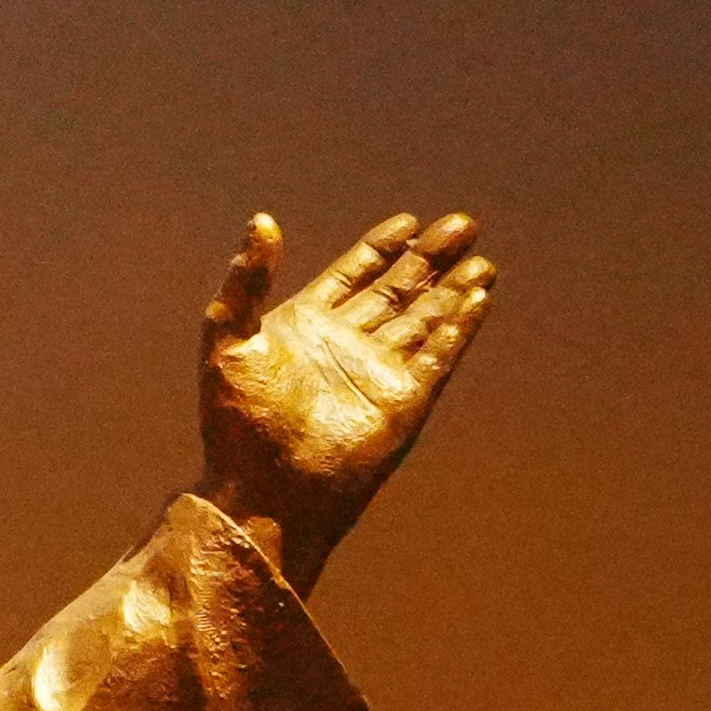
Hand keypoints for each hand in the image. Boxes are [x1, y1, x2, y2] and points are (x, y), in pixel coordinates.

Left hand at [196, 208, 493, 591]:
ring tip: (482, 262)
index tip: (409, 221)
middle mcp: (348, 344)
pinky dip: (459, 328)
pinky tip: (477, 299)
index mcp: (307, 324)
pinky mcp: (404, 401)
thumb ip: (247, 279)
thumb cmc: (238, 423)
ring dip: (452, 289)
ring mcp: (378, 372)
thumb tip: (262, 220)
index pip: (354, 274)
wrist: (266, 491)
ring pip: (425, 319)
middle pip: (398, 288)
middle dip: (429, 257)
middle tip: (463, 224)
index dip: (381, 247)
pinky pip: (438, 355)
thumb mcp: (229, 338)